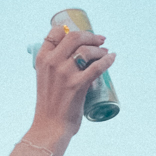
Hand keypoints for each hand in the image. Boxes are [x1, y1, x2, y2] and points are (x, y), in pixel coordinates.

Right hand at [31, 25, 115, 139]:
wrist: (50, 126)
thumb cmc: (50, 105)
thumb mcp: (45, 79)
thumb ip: (54, 68)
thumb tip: (72, 59)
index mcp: (42, 58)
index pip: (56, 33)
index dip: (71, 29)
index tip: (82, 34)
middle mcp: (52, 62)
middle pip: (74, 37)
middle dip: (90, 36)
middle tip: (100, 40)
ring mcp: (65, 73)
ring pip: (86, 51)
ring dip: (99, 49)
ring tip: (106, 52)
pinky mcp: (78, 85)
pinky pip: (97, 68)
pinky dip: (107, 61)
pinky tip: (112, 58)